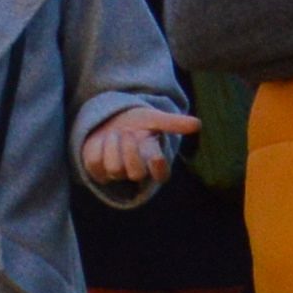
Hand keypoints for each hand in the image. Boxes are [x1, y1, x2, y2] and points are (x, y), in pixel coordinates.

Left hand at [83, 106, 198, 190]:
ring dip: (113, 146)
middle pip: (135, 173)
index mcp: (153, 159)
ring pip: (114, 169)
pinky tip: (101, 140)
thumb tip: (198, 124)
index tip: (156, 155)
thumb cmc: (135, 121)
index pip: (161, 175)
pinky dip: (97, 148)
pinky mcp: (97, 169)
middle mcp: (136, 170)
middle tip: (128, 132)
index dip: (158, 168)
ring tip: (114, 133)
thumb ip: (173, 123)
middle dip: (131, 152)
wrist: (107, 118)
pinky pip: (94, 164)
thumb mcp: (152, 118)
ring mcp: (116, 172)